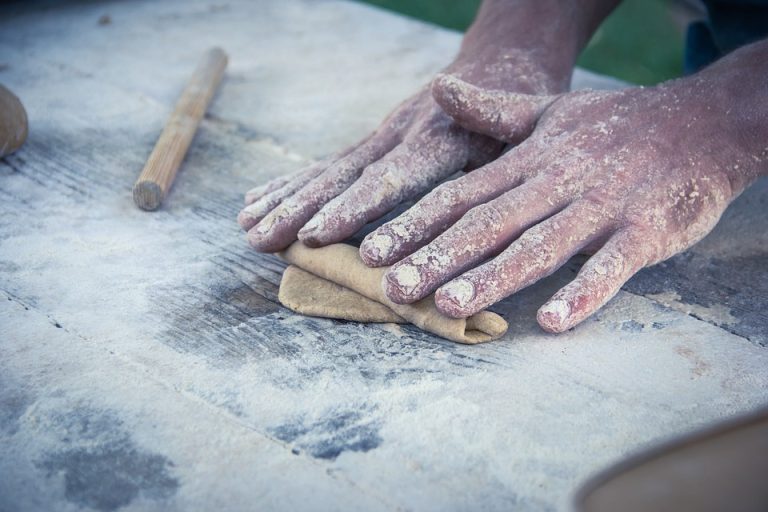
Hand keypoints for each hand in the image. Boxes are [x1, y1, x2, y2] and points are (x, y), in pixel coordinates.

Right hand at [238, 88, 506, 251]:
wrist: (500, 60)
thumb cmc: (521, 110)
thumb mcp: (522, 132)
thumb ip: (494, 162)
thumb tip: (476, 210)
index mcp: (441, 139)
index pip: (390, 177)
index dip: (353, 207)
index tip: (316, 234)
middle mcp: (403, 136)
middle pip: (345, 176)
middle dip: (301, 210)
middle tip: (260, 239)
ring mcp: (384, 136)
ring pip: (329, 170)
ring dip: (286, 199)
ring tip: (246, 225)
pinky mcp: (376, 140)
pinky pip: (329, 164)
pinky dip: (293, 182)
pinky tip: (258, 199)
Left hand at [365, 41, 766, 331]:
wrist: (703, 122)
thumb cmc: (617, 124)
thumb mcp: (550, 110)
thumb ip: (493, 111)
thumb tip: (440, 90)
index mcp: (530, 160)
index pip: (462, 195)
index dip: (415, 223)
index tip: (373, 251)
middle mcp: (558, 183)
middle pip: (488, 225)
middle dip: (436, 258)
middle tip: (392, 289)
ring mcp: (602, 208)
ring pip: (539, 247)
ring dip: (493, 278)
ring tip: (449, 305)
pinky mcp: (646, 233)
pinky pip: (611, 267)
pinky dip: (583, 294)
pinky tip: (550, 322)